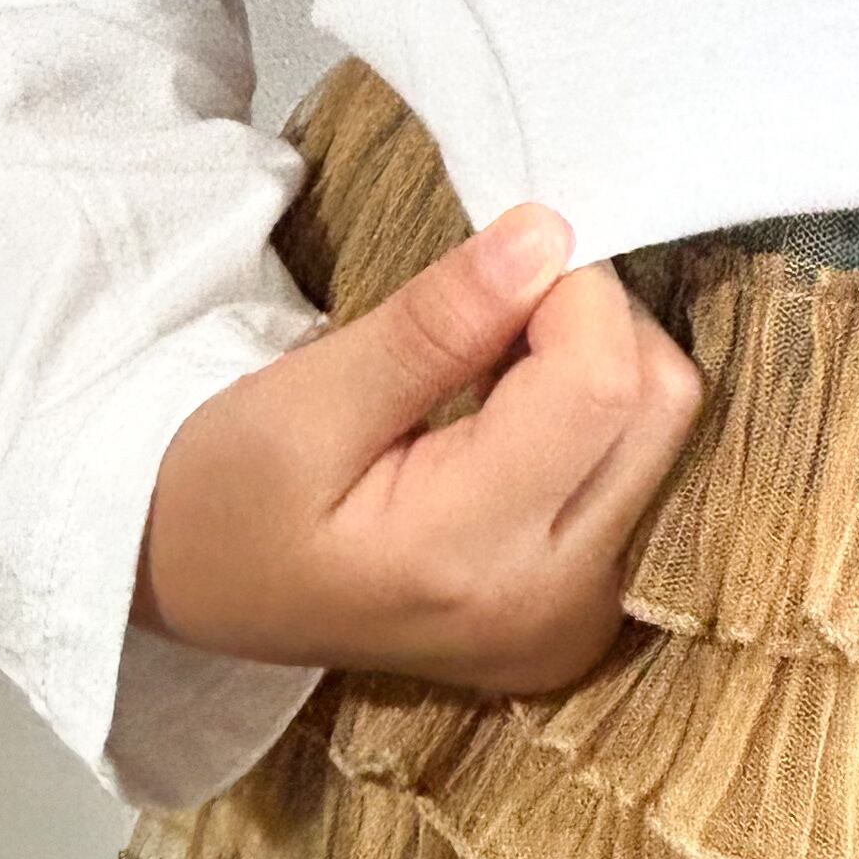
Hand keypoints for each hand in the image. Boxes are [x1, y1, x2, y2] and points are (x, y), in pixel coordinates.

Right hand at [132, 203, 707, 700]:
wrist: (193, 589)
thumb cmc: (224, 497)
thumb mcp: (300, 401)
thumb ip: (433, 324)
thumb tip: (547, 235)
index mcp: (469, 561)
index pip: (601, 382)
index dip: (567, 285)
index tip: (495, 258)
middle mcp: (552, 607)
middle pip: (658, 405)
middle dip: (592, 317)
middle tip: (490, 304)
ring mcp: (578, 622)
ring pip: (665, 431)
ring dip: (599, 359)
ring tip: (490, 363)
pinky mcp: (587, 613)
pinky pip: (644, 471)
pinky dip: (594, 413)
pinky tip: (512, 415)